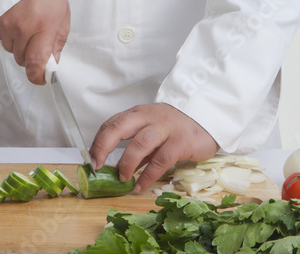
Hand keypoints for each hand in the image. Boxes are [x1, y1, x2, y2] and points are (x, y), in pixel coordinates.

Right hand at [0, 0, 69, 84]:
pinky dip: (7, 33)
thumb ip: (58, 40)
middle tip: (36, 37)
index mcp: (43, 25)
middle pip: (22, 59)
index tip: (42, 77)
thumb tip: (52, 62)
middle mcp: (22, 27)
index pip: (37, 63)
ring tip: (25, 22)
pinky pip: (0, 38)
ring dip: (17, 43)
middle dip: (30, 54)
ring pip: (10, 49)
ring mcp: (5, 24)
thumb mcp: (62, 12)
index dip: (38, 76)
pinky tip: (14, 18)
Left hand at [90, 103, 218, 192]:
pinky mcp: (180, 141)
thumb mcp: (154, 131)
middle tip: (97, 166)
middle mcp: (150, 117)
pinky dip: (148, 175)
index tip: (91, 158)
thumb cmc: (178, 126)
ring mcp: (165, 128)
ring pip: (140, 143)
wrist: (208, 118)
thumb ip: (139, 145)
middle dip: (104, 146)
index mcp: (140, 113)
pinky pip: (160, 160)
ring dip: (127, 163)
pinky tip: (141, 186)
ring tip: (123, 178)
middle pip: (120, 127)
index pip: (113, 123)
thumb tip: (117, 166)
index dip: (99, 140)